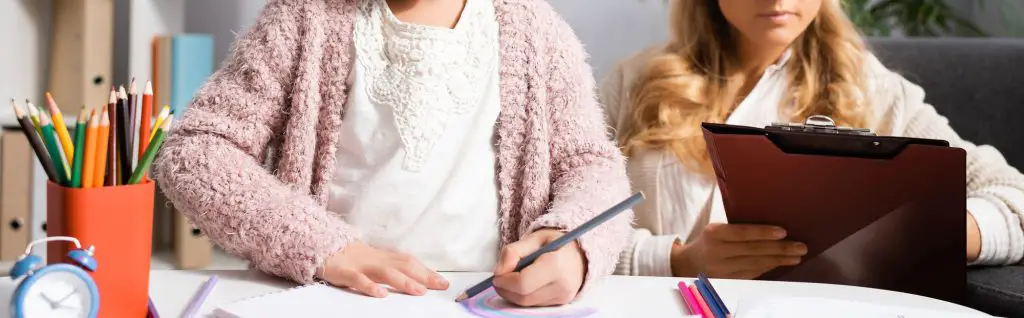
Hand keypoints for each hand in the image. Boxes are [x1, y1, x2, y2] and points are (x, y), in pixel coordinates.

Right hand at [320, 242, 448, 296]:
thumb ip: (392, 268)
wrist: (321, 246)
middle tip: (440, 286)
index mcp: (384, 257)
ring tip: (419, 291)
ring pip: (385, 272)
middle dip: (423, 276)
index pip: (409, 262)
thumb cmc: (351, 258)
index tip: (443, 282)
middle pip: (403, 265)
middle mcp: (376, 260)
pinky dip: (370, 287)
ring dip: (403, 281)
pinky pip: (358, 280)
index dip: (427, 271)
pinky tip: (381, 295)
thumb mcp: (374, 261)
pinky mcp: (344, 272)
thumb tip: (416, 279)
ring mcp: (360, 265)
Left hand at [492, 229, 585, 306]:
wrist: (580, 252)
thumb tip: (499, 271)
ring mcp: (563, 296)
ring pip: (527, 304)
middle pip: (523, 297)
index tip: (496, 275)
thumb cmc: (555, 242)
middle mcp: (562, 285)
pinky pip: (535, 304)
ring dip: (513, 294)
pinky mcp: (562, 302)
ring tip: (512, 279)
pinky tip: (524, 284)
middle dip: (505, 290)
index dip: (505, 281)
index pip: (523, 283)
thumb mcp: (533, 238)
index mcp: (556, 265)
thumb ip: (513, 252)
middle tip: (499, 278)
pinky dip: (524, 296)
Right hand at [671, 223, 806, 278]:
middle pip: (753, 250)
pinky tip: (781, 263)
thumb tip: (770, 225)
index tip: (783, 232)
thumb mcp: (716, 229)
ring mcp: (722, 269)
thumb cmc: (709, 241)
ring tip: (797, 256)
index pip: (741, 233)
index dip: (763, 233)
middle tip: (800, 246)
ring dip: (779, 260)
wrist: (688, 263)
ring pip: (755, 264)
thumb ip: (736, 228)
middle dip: (779, 249)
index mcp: (714, 233)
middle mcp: (717, 252)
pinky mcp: (728, 280)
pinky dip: (769, 268)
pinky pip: (753, 274)